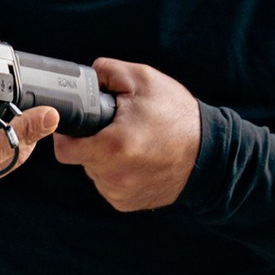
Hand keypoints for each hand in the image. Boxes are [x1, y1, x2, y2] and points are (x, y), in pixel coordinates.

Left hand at [51, 56, 201, 212]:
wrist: (210, 153)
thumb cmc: (178, 116)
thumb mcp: (144, 80)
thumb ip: (106, 72)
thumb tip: (84, 76)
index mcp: (113, 147)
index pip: (64, 149)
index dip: (68, 134)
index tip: (79, 125)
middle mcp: (113, 176)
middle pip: (80, 158)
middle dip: (92, 142)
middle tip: (117, 129)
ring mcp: (120, 193)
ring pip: (94, 172)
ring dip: (104, 158)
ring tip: (132, 143)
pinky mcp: (127, 203)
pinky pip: (108, 185)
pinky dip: (117, 173)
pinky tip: (137, 160)